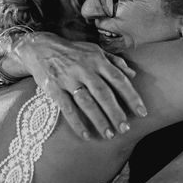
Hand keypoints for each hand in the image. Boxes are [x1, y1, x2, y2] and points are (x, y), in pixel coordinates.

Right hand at [13, 32, 146, 139]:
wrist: (40, 47)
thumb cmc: (73, 51)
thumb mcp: (95, 50)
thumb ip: (114, 61)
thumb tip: (133, 74)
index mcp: (97, 59)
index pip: (119, 79)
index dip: (132, 96)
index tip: (142, 112)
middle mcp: (84, 68)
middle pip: (103, 93)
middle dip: (116, 112)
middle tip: (125, 129)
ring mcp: (68, 78)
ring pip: (86, 102)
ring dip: (99, 120)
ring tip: (109, 135)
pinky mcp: (53, 88)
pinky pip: (66, 108)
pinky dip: (76, 122)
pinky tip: (86, 135)